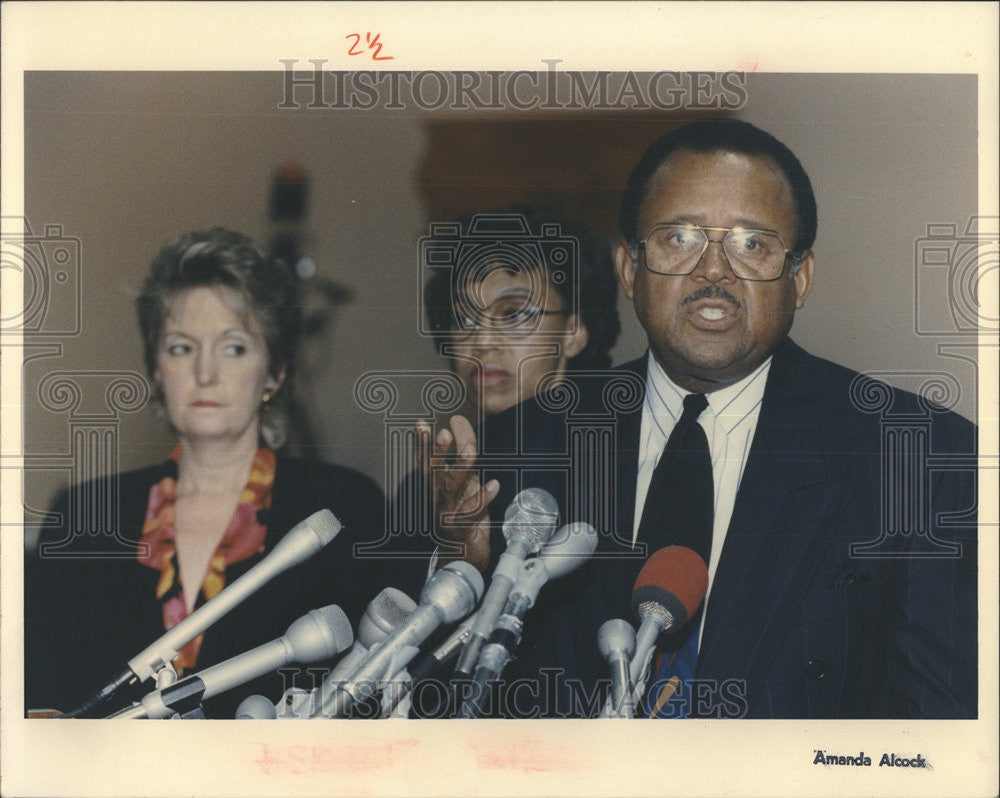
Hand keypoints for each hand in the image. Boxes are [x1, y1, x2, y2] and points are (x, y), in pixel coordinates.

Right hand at [416, 416, 498, 571]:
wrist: (462, 558)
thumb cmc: (462, 516)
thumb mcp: (463, 482)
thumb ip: (462, 455)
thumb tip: (459, 424)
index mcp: (437, 486)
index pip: (427, 460)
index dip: (423, 443)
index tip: (421, 423)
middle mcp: (439, 497)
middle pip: (435, 471)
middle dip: (437, 452)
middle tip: (443, 433)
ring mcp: (449, 512)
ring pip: (452, 488)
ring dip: (461, 468)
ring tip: (470, 451)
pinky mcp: (462, 527)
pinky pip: (473, 511)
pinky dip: (483, 497)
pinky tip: (494, 486)